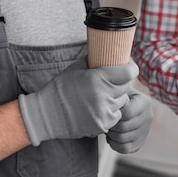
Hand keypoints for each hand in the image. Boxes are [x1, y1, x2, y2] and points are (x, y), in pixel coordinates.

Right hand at [18, 57, 136, 145]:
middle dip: (120, 83)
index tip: (128, 68)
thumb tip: (110, 51)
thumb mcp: (77, 68)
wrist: (47, 114)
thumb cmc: (61, 88)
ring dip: (116, 98)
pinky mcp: (103, 125)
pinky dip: (111, 111)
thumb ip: (96, 61)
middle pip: (126, 87)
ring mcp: (103, 113)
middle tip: (110, 82)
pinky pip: (116, 115)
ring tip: (101, 96)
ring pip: (122, 102)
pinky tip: (97, 108)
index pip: (128, 73)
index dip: (130, 69)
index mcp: (97, 78)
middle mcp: (103, 96)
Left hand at [106, 90, 152, 153]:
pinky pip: (126, 149)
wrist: (128, 104)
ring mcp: (146, 130)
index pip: (127, 113)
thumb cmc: (120, 96)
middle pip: (125, 127)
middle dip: (111, 127)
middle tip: (105, 123)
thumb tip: (109, 101)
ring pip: (124, 139)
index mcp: (145, 102)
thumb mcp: (121, 90)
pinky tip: (111, 138)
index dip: (115, 115)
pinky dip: (115, 145)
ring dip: (112, 136)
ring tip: (108, 129)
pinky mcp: (141, 142)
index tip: (108, 113)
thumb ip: (117, 94)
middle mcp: (148, 117)